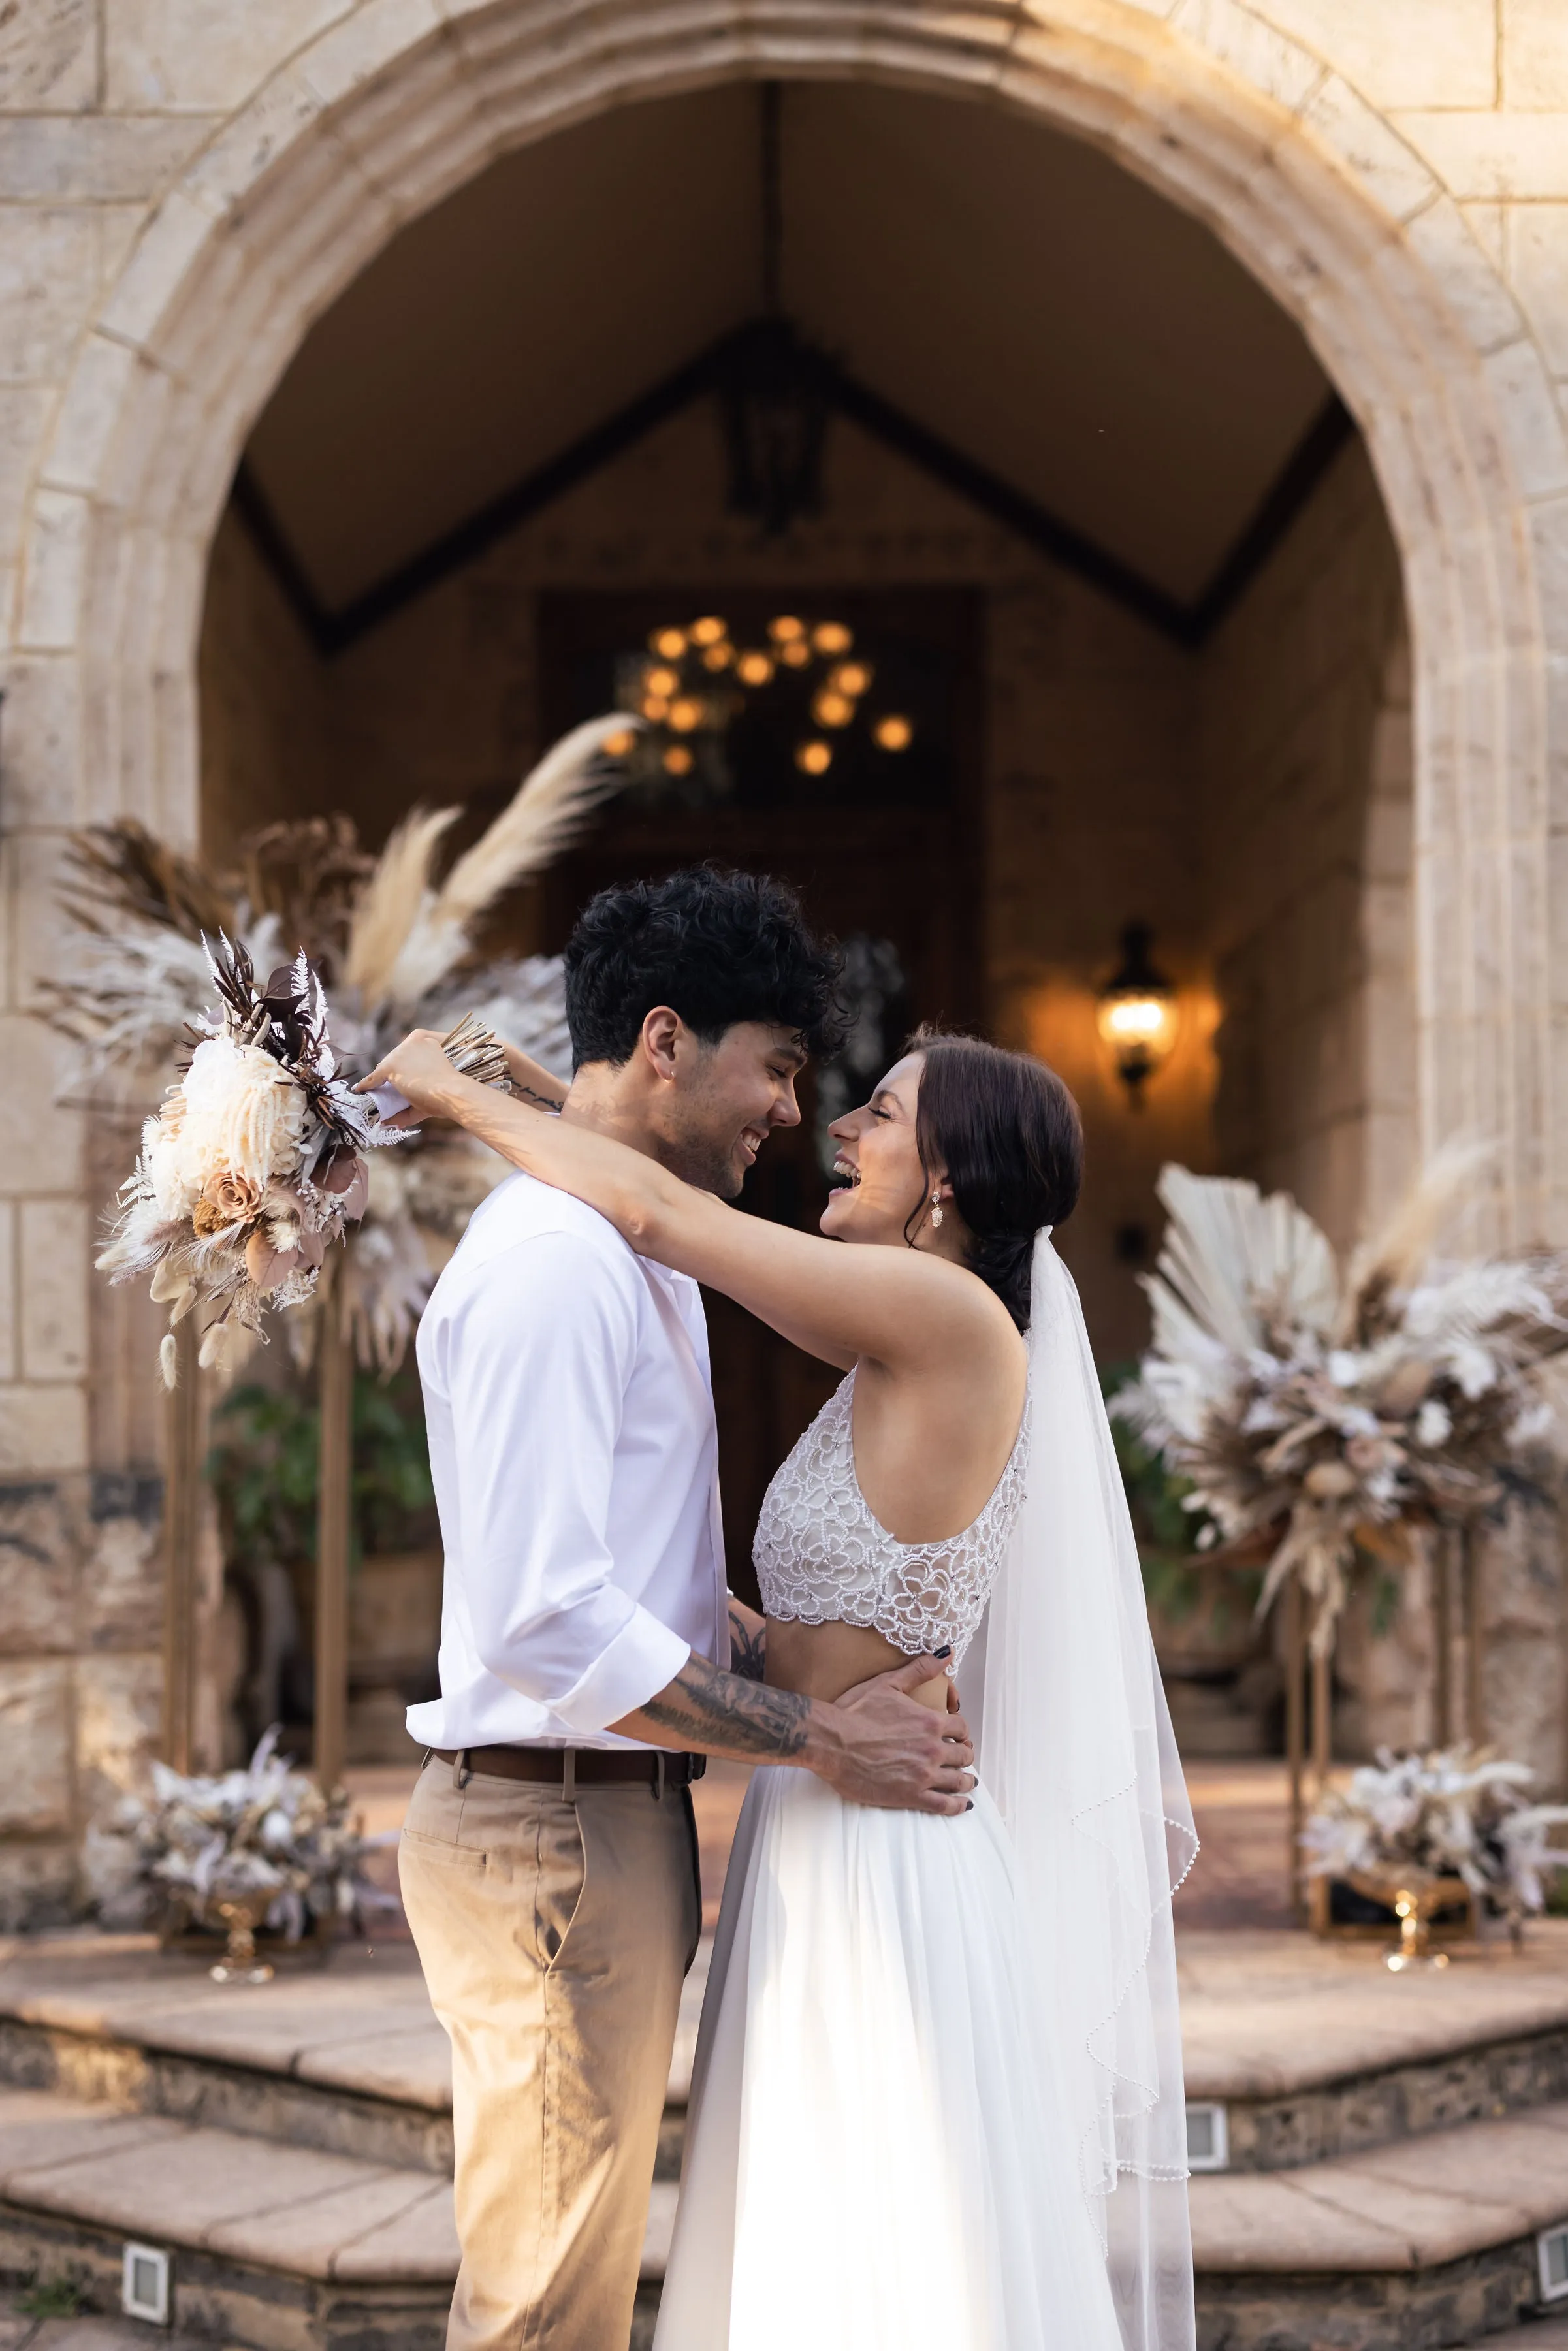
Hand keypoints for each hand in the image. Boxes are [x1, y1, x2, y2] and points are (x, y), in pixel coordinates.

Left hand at [357, 1030, 461, 1125]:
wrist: (453, 1092)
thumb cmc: (452, 1086)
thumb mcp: (436, 1081)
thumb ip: (423, 1086)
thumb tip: (408, 1104)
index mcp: (426, 1038)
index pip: (408, 1051)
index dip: (404, 1064)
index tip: (404, 1075)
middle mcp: (412, 1040)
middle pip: (395, 1057)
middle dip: (395, 1072)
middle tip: (400, 1088)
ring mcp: (400, 1052)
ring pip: (385, 1067)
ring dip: (385, 1080)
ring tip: (386, 1094)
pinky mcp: (392, 1066)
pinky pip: (374, 1077)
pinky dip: (367, 1085)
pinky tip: (361, 1090)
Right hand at [815, 1653, 975, 1815]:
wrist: (831, 1742)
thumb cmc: (854, 1711)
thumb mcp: (888, 1683)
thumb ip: (919, 1669)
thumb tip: (946, 1653)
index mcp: (929, 1721)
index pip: (961, 1728)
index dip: (961, 1732)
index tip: (958, 1736)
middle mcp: (932, 1749)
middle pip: (963, 1755)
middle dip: (964, 1755)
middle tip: (960, 1758)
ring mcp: (923, 1775)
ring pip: (959, 1780)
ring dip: (965, 1780)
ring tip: (966, 1781)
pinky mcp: (911, 1796)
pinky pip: (944, 1805)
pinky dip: (957, 1806)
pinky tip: (961, 1805)